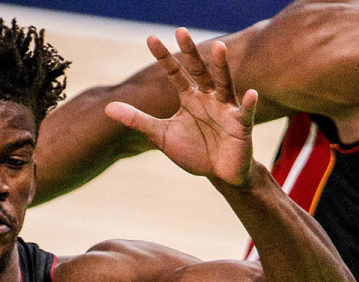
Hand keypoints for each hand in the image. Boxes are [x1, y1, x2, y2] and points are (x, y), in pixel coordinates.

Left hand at [103, 28, 256, 186]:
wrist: (218, 173)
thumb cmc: (193, 151)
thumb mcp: (160, 135)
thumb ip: (136, 120)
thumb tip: (107, 108)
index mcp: (189, 98)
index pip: (174, 74)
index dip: (163, 58)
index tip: (150, 38)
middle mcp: (208, 98)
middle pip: (199, 71)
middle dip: (190, 52)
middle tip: (180, 31)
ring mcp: (226, 109)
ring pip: (224, 84)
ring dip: (221, 66)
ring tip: (218, 47)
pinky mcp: (241, 125)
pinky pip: (246, 112)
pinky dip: (249, 103)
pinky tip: (251, 93)